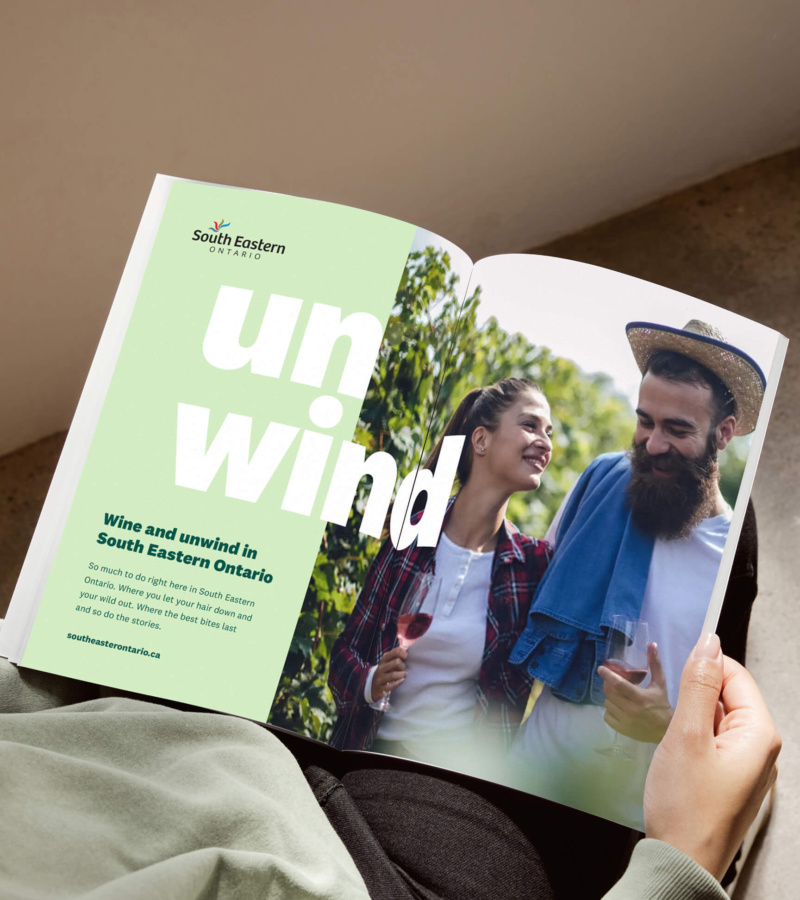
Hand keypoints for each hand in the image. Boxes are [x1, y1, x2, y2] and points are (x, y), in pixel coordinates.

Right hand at [369, 646, 407, 702]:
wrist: (373, 686)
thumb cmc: (386, 672)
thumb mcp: (389, 662)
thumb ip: (396, 655)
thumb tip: (406, 649)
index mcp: (384, 659)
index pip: (396, 651)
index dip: (404, 654)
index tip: (406, 659)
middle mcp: (381, 667)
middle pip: (396, 662)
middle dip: (403, 666)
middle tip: (404, 669)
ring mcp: (380, 678)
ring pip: (393, 674)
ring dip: (402, 675)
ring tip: (404, 675)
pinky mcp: (380, 688)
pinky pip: (390, 686)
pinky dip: (398, 683)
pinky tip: (402, 681)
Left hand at [598, 642, 672, 742]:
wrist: (666, 729)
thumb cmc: (662, 703)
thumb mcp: (660, 683)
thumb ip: (655, 664)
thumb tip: (652, 644)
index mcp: (640, 697)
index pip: (618, 684)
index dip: (607, 675)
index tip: (601, 668)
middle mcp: (631, 710)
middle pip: (609, 693)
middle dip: (609, 685)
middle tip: (614, 682)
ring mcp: (625, 721)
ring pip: (607, 704)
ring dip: (611, 698)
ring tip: (620, 696)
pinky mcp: (621, 729)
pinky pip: (607, 716)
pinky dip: (610, 710)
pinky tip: (619, 708)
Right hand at [644, 633, 780, 880]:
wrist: (681, 862)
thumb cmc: (685, 804)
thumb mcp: (687, 734)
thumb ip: (699, 685)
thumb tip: (709, 644)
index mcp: (759, 734)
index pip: (735, 675)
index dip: (702, 666)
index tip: (670, 668)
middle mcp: (760, 748)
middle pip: (727, 696)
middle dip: (694, 693)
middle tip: (665, 707)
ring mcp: (746, 766)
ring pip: (717, 718)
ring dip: (690, 716)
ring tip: (668, 732)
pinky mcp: (730, 779)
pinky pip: (713, 741)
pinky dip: (691, 737)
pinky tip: (673, 750)